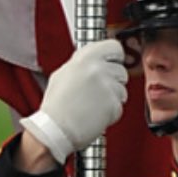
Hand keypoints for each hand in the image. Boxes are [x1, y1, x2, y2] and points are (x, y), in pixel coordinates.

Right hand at [20, 39, 126, 164]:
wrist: (54, 130)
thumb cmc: (56, 105)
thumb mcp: (63, 73)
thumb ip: (83, 63)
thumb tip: (96, 59)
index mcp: (85, 57)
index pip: (114, 47)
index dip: (114, 58)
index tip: (112, 64)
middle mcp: (98, 69)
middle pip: (121, 70)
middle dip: (113, 81)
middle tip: (97, 91)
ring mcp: (107, 87)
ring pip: (122, 90)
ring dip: (112, 98)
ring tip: (92, 104)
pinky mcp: (113, 105)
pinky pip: (119, 106)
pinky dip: (110, 113)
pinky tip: (95, 114)